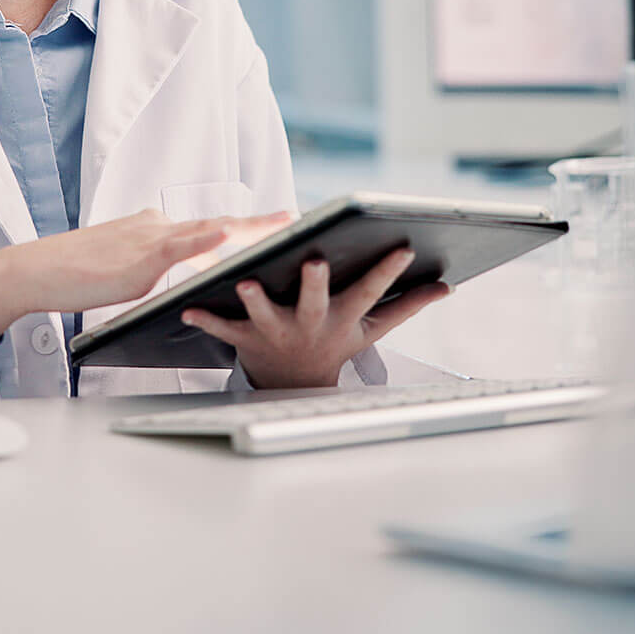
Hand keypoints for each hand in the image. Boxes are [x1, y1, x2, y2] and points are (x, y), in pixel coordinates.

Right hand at [0, 209, 291, 341]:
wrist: (35, 271)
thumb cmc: (73, 275)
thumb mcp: (121, 269)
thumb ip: (150, 268)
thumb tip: (174, 279)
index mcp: (153, 230)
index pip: (207, 228)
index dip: (243, 228)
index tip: (274, 225)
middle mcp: (156, 228)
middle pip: (218, 224)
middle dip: (258, 223)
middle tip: (295, 218)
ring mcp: (148, 240)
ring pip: (209, 230)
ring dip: (249, 228)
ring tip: (283, 224)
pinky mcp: (138, 258)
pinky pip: (180, 246)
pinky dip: (207, 240)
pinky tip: (231, 235)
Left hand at [180, 248, 450, 389]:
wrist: (294, 386)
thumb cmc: (334, 343)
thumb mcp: (371, 330)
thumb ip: (407, 306)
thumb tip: (447, 287)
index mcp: (342, 316)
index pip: (370, 290)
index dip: (387, 270)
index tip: (401, 247)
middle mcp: (311, 323)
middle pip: (315, 301)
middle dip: (315, 283)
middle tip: (315, 261)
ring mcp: (277, 331)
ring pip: (264, 314)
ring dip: (255, 299)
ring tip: (243, 281)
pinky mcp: (244, 338)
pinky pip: (222, 328)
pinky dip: (204, 317)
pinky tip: (187, 305)